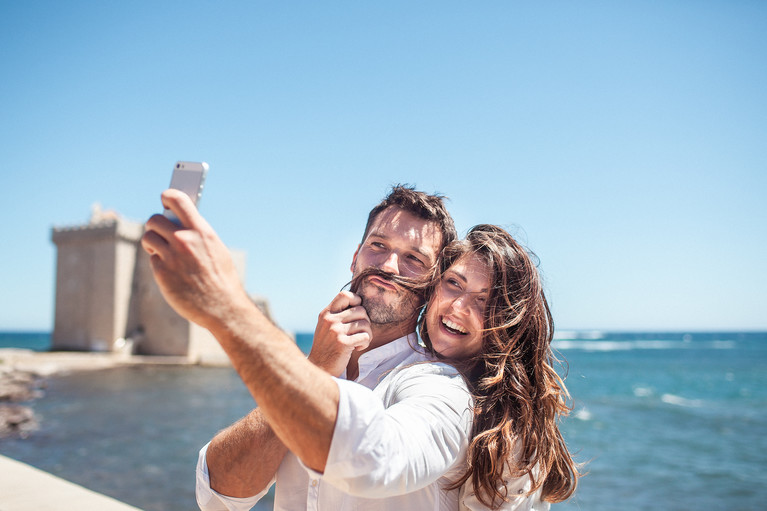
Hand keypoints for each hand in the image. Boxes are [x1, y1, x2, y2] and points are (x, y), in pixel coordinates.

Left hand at [141, 189, 251, 332]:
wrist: (222, 307)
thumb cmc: (222, 279)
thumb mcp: (216, 249)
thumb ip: (198, 234)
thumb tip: (180, 222)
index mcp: (201, 231)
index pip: (177, 199)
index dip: (167, 196)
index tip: (165, 199)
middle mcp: (184, 241)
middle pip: (155, 219)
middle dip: (156, 225)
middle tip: (161, 232)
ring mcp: (171, 257)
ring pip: (148, 237)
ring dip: (153, 243)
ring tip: (161, 250)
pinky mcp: (162, 273)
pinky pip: (152, 259)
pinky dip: (159, 263)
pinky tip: (170, 270)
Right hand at [308, 291, 371, 376]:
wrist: (320, 368)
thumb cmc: (327, 346)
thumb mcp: (327, 326)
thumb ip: (338, 314)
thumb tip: (359, 301)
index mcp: (326, 313)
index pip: (344, 295)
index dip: (356, 300)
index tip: (357, 313)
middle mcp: (330, 320)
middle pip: (361, 310)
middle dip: (365, 322)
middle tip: (359, 333)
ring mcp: (335, 331)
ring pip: (365, 324)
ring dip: (366, 334)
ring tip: (358, 342)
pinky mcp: (343, 343)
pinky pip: (365, 336)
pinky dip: (364, 343)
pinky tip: (356, 348)